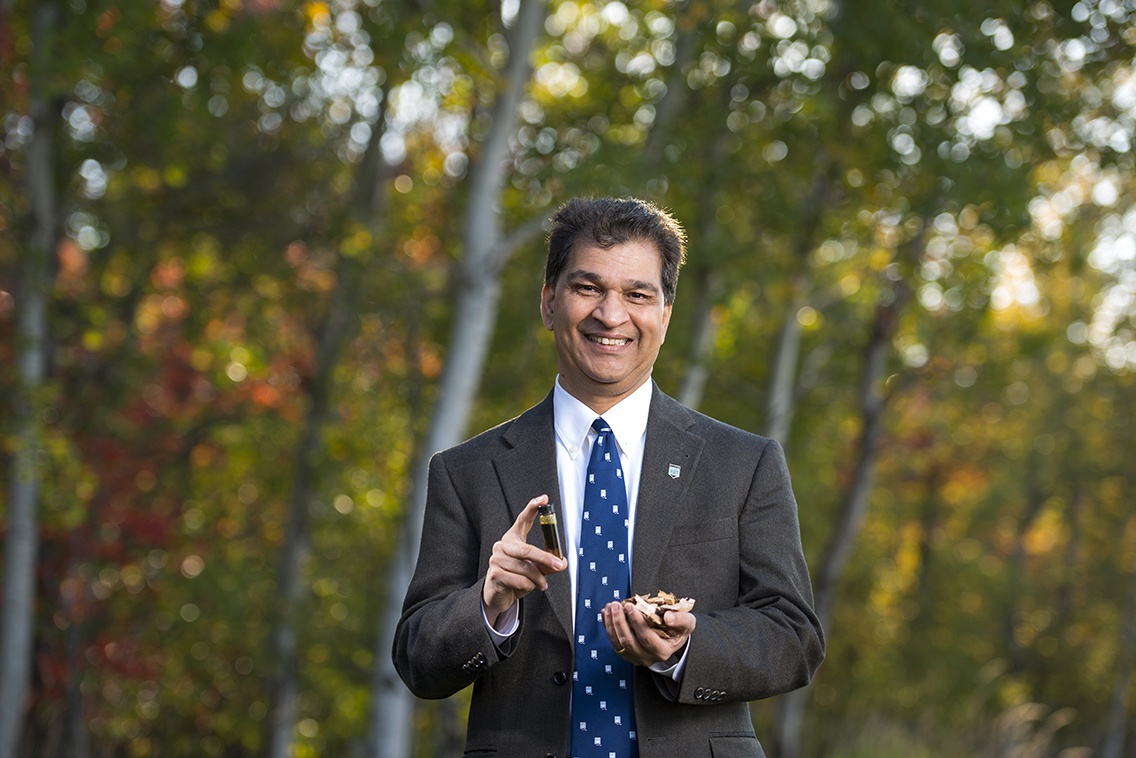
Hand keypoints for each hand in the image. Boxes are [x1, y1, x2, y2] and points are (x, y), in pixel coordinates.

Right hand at [482, 495, 566, 625]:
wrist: (497, 594)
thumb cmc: (515, 577)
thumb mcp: (533, 568)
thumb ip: (546, 564)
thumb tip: (562, 563)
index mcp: (512, 539)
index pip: (522, 519)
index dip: (532, 507)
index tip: (544, 499)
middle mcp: (502, 546)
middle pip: (526, 550)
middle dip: (545, 558)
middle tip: (559, 564)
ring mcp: (496, 559)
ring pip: (526, 569)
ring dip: (538, 579)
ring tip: (541, 584)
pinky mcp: (494, 574)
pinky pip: (519, 580)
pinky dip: (529, 586)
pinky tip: (528, 587)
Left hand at [602, 601, 694, 667]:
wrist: (673, 639)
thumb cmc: (679, 630)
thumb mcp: (688, 623)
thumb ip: (681, 619)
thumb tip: (668, 617)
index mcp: (662, 651)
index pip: (646, 638)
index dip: (636, 622)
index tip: (629, 606)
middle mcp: (648, 658)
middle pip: (629, 641)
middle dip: (619, 621)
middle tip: (616, 605)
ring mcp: (636, 658)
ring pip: (618, 643)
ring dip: (611, 624)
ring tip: (609, 607)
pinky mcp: (628, 654)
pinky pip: (614, 642)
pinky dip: (608, 628)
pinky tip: (605, 614)